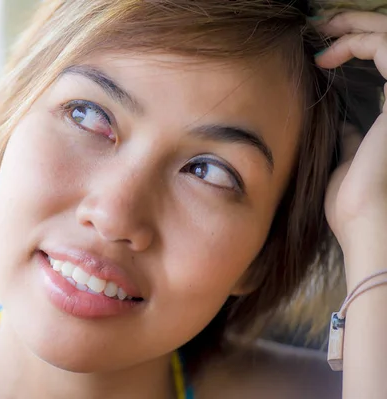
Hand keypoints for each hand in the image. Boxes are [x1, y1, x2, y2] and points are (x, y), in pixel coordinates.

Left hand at [314, 11, 386, 261]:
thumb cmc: (352, 200)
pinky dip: (357, 41)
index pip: (384, 65)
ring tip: (322, 30)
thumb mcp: (347, 159)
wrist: (362, 221)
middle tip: (323, 26)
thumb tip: (343, 120)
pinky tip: (326, 55)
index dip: (355, 48)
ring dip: (356, 27)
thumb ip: (351, 135)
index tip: (320, 51)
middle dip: (356, 26)